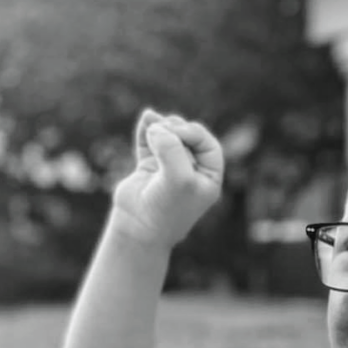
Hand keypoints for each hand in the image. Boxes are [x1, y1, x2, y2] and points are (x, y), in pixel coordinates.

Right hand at [111, 109, 224, 247]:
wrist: (139, 229)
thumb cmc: (166, 208)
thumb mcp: (179, 178)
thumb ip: (172, 147)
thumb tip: (155, 123)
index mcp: (208, 178)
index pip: (208, 144)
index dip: (193, 133)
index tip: (177, 133)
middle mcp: (191, 172)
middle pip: (187, 136)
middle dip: (175, 129)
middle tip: (163, 133)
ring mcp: (169, 168)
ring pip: (168, 136)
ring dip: (161, 126)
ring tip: (153, 128)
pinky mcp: (148, 167)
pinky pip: (148, 141)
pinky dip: (147, 129)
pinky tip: (147, 118)